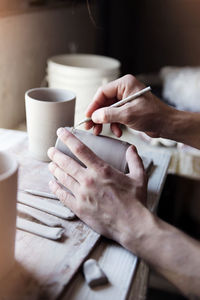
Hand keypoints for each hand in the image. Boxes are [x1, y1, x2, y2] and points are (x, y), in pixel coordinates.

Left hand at [47, 127, 149, 252]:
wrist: (131, 225)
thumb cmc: (135, 201)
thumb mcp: (139, 177)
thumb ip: (135, 160)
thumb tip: (132, 148)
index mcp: (102, 170)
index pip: (80, 149)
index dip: (68, 138)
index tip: (60, 132)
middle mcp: (89, 180)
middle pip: (66, 163)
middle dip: (56, 154)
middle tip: (51, 150)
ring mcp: (82, 195)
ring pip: (62, 178)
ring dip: (54, 169)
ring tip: (50, 165)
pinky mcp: (79, 208)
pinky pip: (63, 196)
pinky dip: (55, 188)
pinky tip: (52, 184)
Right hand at [85, 74, 171, 137]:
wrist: (167, 124)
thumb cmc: (152, 115)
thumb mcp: (128, 115)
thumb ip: (109, 115)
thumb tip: (94, 116)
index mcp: (125, 84)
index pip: (102, 93)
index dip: (93, 105)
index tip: (87, 117)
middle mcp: (125, 90)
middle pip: (104, 102)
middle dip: (98, 116)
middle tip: (90, 127)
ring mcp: (126, 100)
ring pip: (109, 110)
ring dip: (105, 122)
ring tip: (100, 132)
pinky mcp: (129, 109)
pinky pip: (116, 116)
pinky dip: (114, 124)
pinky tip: (118, 132)